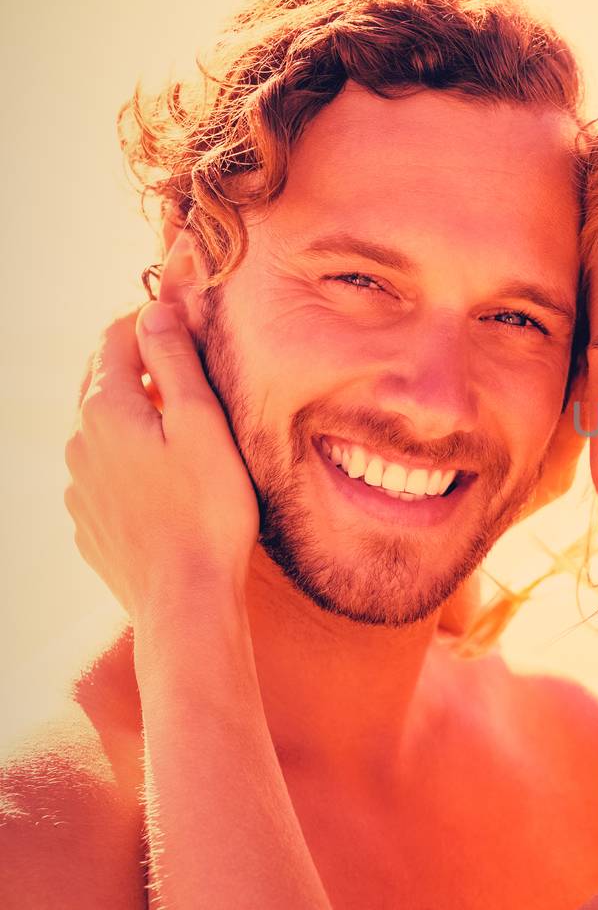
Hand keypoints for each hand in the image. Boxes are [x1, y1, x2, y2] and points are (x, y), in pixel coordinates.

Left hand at [66, 303, 259, 617]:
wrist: (184, 598)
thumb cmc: (207, 508)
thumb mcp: (203, 423)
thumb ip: (175, 361)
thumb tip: (154, 311)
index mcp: (106, 410)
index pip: (116, 339)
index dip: (150, 321)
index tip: (184, 320)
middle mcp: (79, 442)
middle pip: (101, 380)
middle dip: (138, 364)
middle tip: (184, 363)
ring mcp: (79, 485)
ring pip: (102, 429)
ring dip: (136, 415)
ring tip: (182, 425)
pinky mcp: (89, 520)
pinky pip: (104, 472)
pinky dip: (130, 459)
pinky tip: (166, 477)